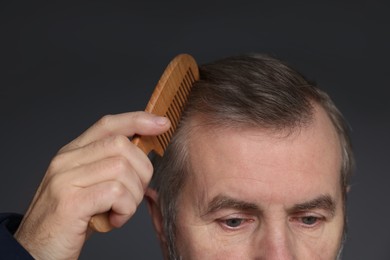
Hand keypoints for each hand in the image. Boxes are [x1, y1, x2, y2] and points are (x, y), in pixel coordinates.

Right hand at [14, 112, 169, 259]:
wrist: (35, 252)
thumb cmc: (70, 221)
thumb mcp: (90, 187)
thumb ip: (109, 168)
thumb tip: (145, 157)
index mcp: (72, 153)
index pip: (109, 124)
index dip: (138, 120)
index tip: (161, 123)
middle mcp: (67, 160)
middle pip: (122, 145)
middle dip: (142, 171)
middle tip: (134, 195)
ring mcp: (66, 179)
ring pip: (122, 169)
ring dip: (133, 195)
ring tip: (120, 211)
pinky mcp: (70, 202)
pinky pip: (116, 192)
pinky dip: (126, 209)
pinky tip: (115, 220)